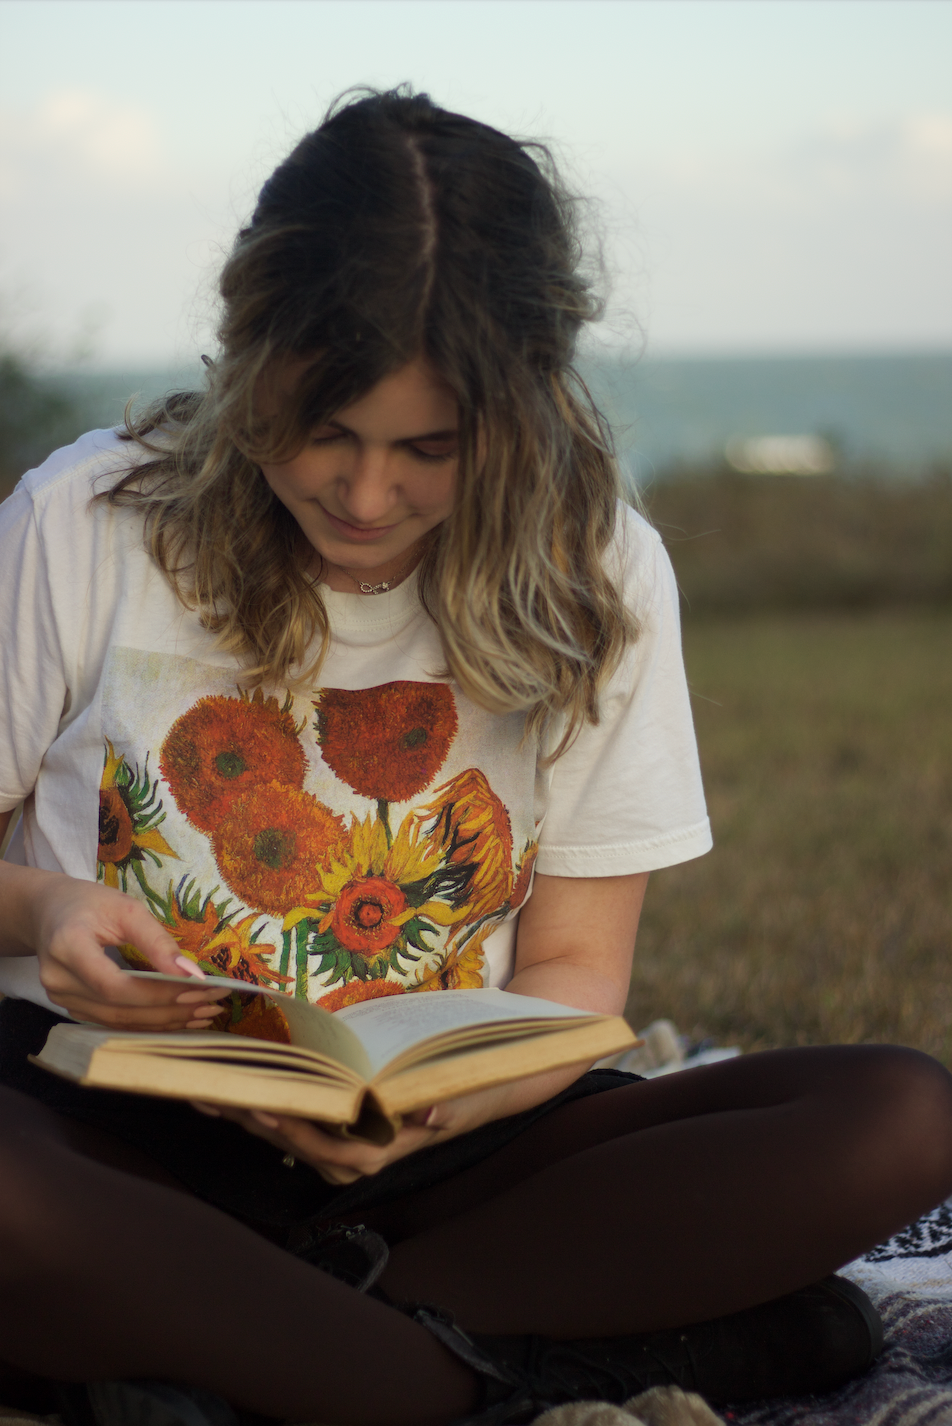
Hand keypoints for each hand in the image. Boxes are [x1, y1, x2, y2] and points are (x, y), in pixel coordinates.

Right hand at [27, 871, 231, 1029]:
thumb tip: (192, 973)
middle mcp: (58, 980)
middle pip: (119, 1009)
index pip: (115, 985)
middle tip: (213, 1005)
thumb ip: (156, 940)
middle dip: (171, 1010)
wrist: (48, 911)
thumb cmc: (89, 904)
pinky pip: (113, 1021)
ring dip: (165, 1021)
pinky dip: (148, 1022)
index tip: (200, 989)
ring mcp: (61, 998)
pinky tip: (178, 1018)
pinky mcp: (71, 1007)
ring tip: (204, 1014)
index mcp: (68, 947)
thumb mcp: (125, 908)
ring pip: (118, 1021)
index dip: (158, 993)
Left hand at [192, 1080, 537, 1184]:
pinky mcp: (330, 1128)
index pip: (327, 1147)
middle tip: (212, 1089)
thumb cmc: (466, 1092)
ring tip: (204, 1085)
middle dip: (252, 1117)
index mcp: (379, 1153)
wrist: (475, 1089)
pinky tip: (229, 1083)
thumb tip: (431, 1115)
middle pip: (293, 1140)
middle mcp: (351, 1158)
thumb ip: (448, 1110)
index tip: (265, 1107)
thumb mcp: (464, 1098)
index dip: (294, 1129)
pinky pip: (289, 1119)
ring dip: (245, 1111)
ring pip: (284, 1132)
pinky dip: (259, 1102)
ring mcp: (337, 1145)